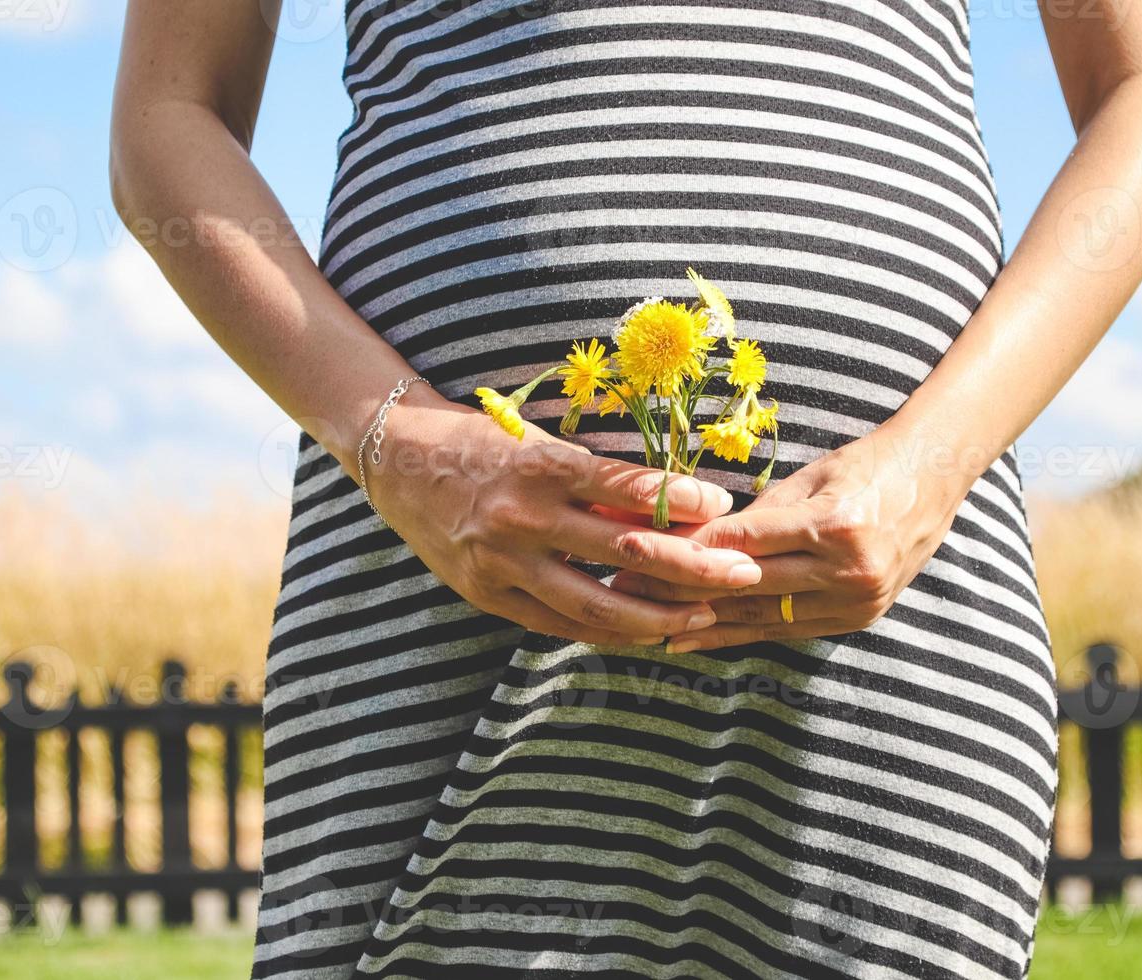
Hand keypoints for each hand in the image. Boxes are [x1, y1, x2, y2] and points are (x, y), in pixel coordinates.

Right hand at [362, 386, 764, 645]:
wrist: (398, 463)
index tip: (724, 507)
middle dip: (694, 568)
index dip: (684, 504)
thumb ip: (598, 482)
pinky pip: (561, 625)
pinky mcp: (489, 596)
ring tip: (704, 614)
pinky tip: (647, 630)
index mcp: (542, 466)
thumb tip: (674, 510)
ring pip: (597, 606)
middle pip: (627, 554)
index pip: (630, 490)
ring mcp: (503, 564)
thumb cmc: (483, 443)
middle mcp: (523, 518)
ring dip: (659, 615)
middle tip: (743, 573)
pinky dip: (609, 631)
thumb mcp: (540, 444)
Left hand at [609, 431, 966, 651]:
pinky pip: (787, 630)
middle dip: (682, 591)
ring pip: (763, 617)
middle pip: (748, 586)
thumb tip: (695, 539)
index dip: (687, 552)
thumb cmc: (866, 465)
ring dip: (704, 624)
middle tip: (628, 592)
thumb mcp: (811, 477)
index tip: (639, 555)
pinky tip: (698, 638)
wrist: (935, 481)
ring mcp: (858, 600)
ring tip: (649, 624)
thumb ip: (759, 515)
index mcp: (836, 523)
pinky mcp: (859, 618)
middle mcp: (849, 568)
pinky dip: (741, 634)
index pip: (745, 543)